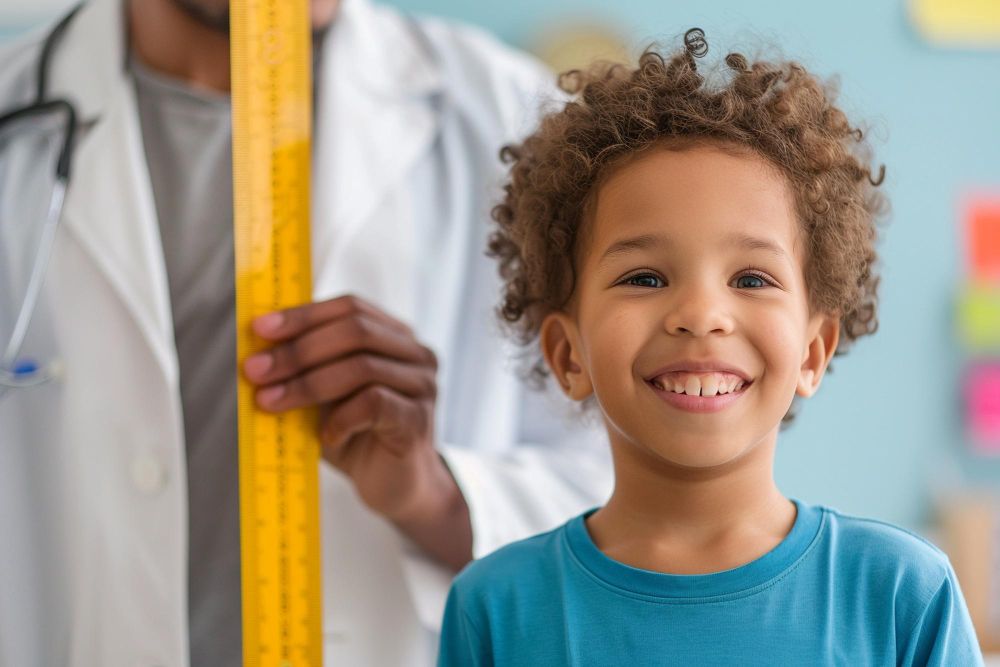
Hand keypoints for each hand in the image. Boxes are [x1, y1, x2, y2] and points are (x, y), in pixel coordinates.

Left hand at [242, 295, 471, 569]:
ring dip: (307, 384)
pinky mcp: (418, 419)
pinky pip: (374, 403)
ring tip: (271, 402)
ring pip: (362, 366)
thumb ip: (306, 369)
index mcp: (395, 336)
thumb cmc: (359, 437)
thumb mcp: (326, 396)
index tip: (260, 329)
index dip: (304, 315)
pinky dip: (340, 417)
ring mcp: (423, 386)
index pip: (351, 307)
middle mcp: (416, 354)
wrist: (396, 487)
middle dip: (299, 349)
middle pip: (356, 330)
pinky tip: (326, 435)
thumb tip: (259, 351)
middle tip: (257, 370)